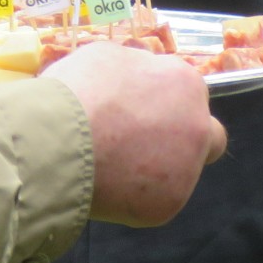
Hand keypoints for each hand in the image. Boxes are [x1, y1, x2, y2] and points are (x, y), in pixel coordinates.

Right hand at [44, 42, 226, 226]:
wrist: (56, 142)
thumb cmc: (77, 92)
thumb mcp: (106, 57)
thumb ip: (135, 69)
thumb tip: (137, 80)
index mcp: (185, 83)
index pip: (188, 93)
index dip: (164, 104)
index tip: (140, 113)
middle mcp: (198, 125)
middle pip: (207, 136)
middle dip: (184, 140)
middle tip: (145, 146)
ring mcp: (187, 169)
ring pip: (179, 172)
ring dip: (155, 170)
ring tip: (109, 167)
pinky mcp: (168, 205)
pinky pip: (154, 200)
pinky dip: (134, 197)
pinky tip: (105, 187)